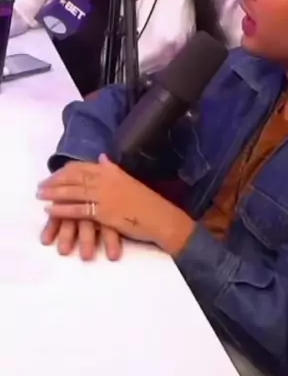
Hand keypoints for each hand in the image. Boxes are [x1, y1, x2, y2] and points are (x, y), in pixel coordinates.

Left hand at [37, 155, 195, 253]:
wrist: (160, 217)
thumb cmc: (146, 201)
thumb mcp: (129, 179)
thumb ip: (113, 169)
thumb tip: (101, 158)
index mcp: (112, 171)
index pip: (82, 167)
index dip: (65, 171)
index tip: (53, 174)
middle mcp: (106, 180)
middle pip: (74, 178)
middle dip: (55, 181)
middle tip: (40, 186)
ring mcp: (105, 196)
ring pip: (73, 192)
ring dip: (54, 193)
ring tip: (40, 195)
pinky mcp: (104, 213)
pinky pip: (78, 210)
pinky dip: (63, 210)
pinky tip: (51, 210)